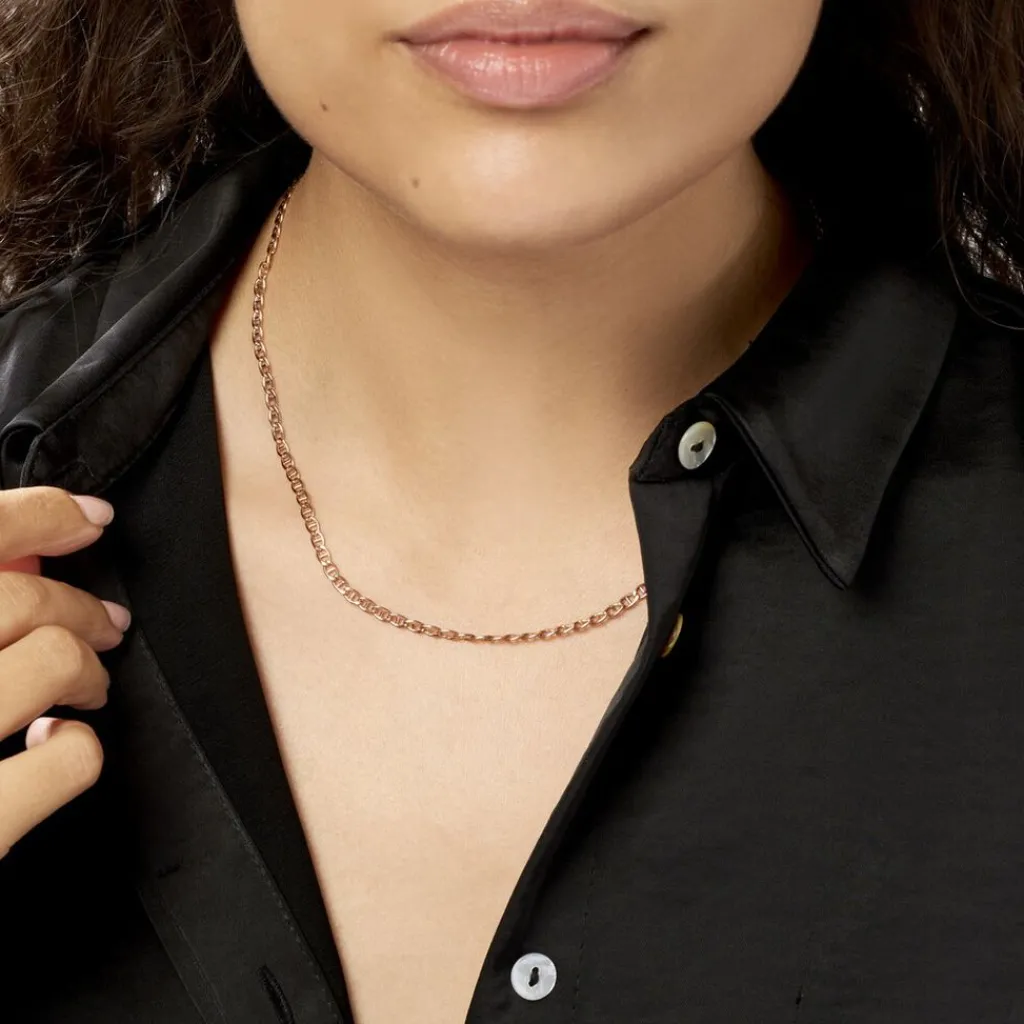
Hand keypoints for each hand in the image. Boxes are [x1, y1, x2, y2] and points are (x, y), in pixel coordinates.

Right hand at [0, 487, 130, 858]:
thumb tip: (21, 560)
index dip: (39, 514)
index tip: (89, 519)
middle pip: (18, 597)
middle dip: (80, 603)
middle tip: (108, 624)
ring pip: (52, 659)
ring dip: (87, 670)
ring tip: (87, 689)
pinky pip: (67, 759)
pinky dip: (79, 746)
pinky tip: (56, 745)